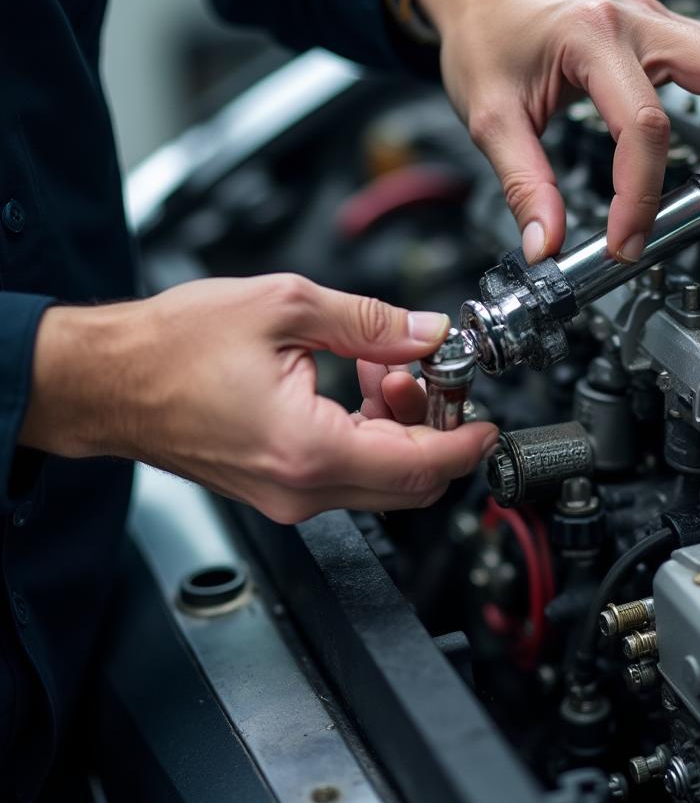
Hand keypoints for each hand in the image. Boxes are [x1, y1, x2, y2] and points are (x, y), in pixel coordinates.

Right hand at [18, 275, 496, 522]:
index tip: (488, 421)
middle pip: (410, 482)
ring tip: (380, 365)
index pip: (421, 464)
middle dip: (436, 427)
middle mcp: (301, 488)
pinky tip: (354, 383)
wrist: (107, 381)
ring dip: (401, 426)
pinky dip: (369, 433)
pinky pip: (347, 472)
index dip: (467, 441)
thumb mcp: (286, 308)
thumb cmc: (170, 349)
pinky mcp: (278, 487)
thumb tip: (427, 331)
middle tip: (430, 373)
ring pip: (381, 478)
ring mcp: (288, 495)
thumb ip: (372, 322)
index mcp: (309, 448)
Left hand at [417, 0, 699, 262]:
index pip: (642, 125)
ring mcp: (659, 20)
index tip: (625, 240)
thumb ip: (524, 184)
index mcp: (591, 36)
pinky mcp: (666, 30)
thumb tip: (548, 244)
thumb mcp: (490, 115)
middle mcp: (638, 19)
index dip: (640, 194)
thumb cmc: (484, 35)